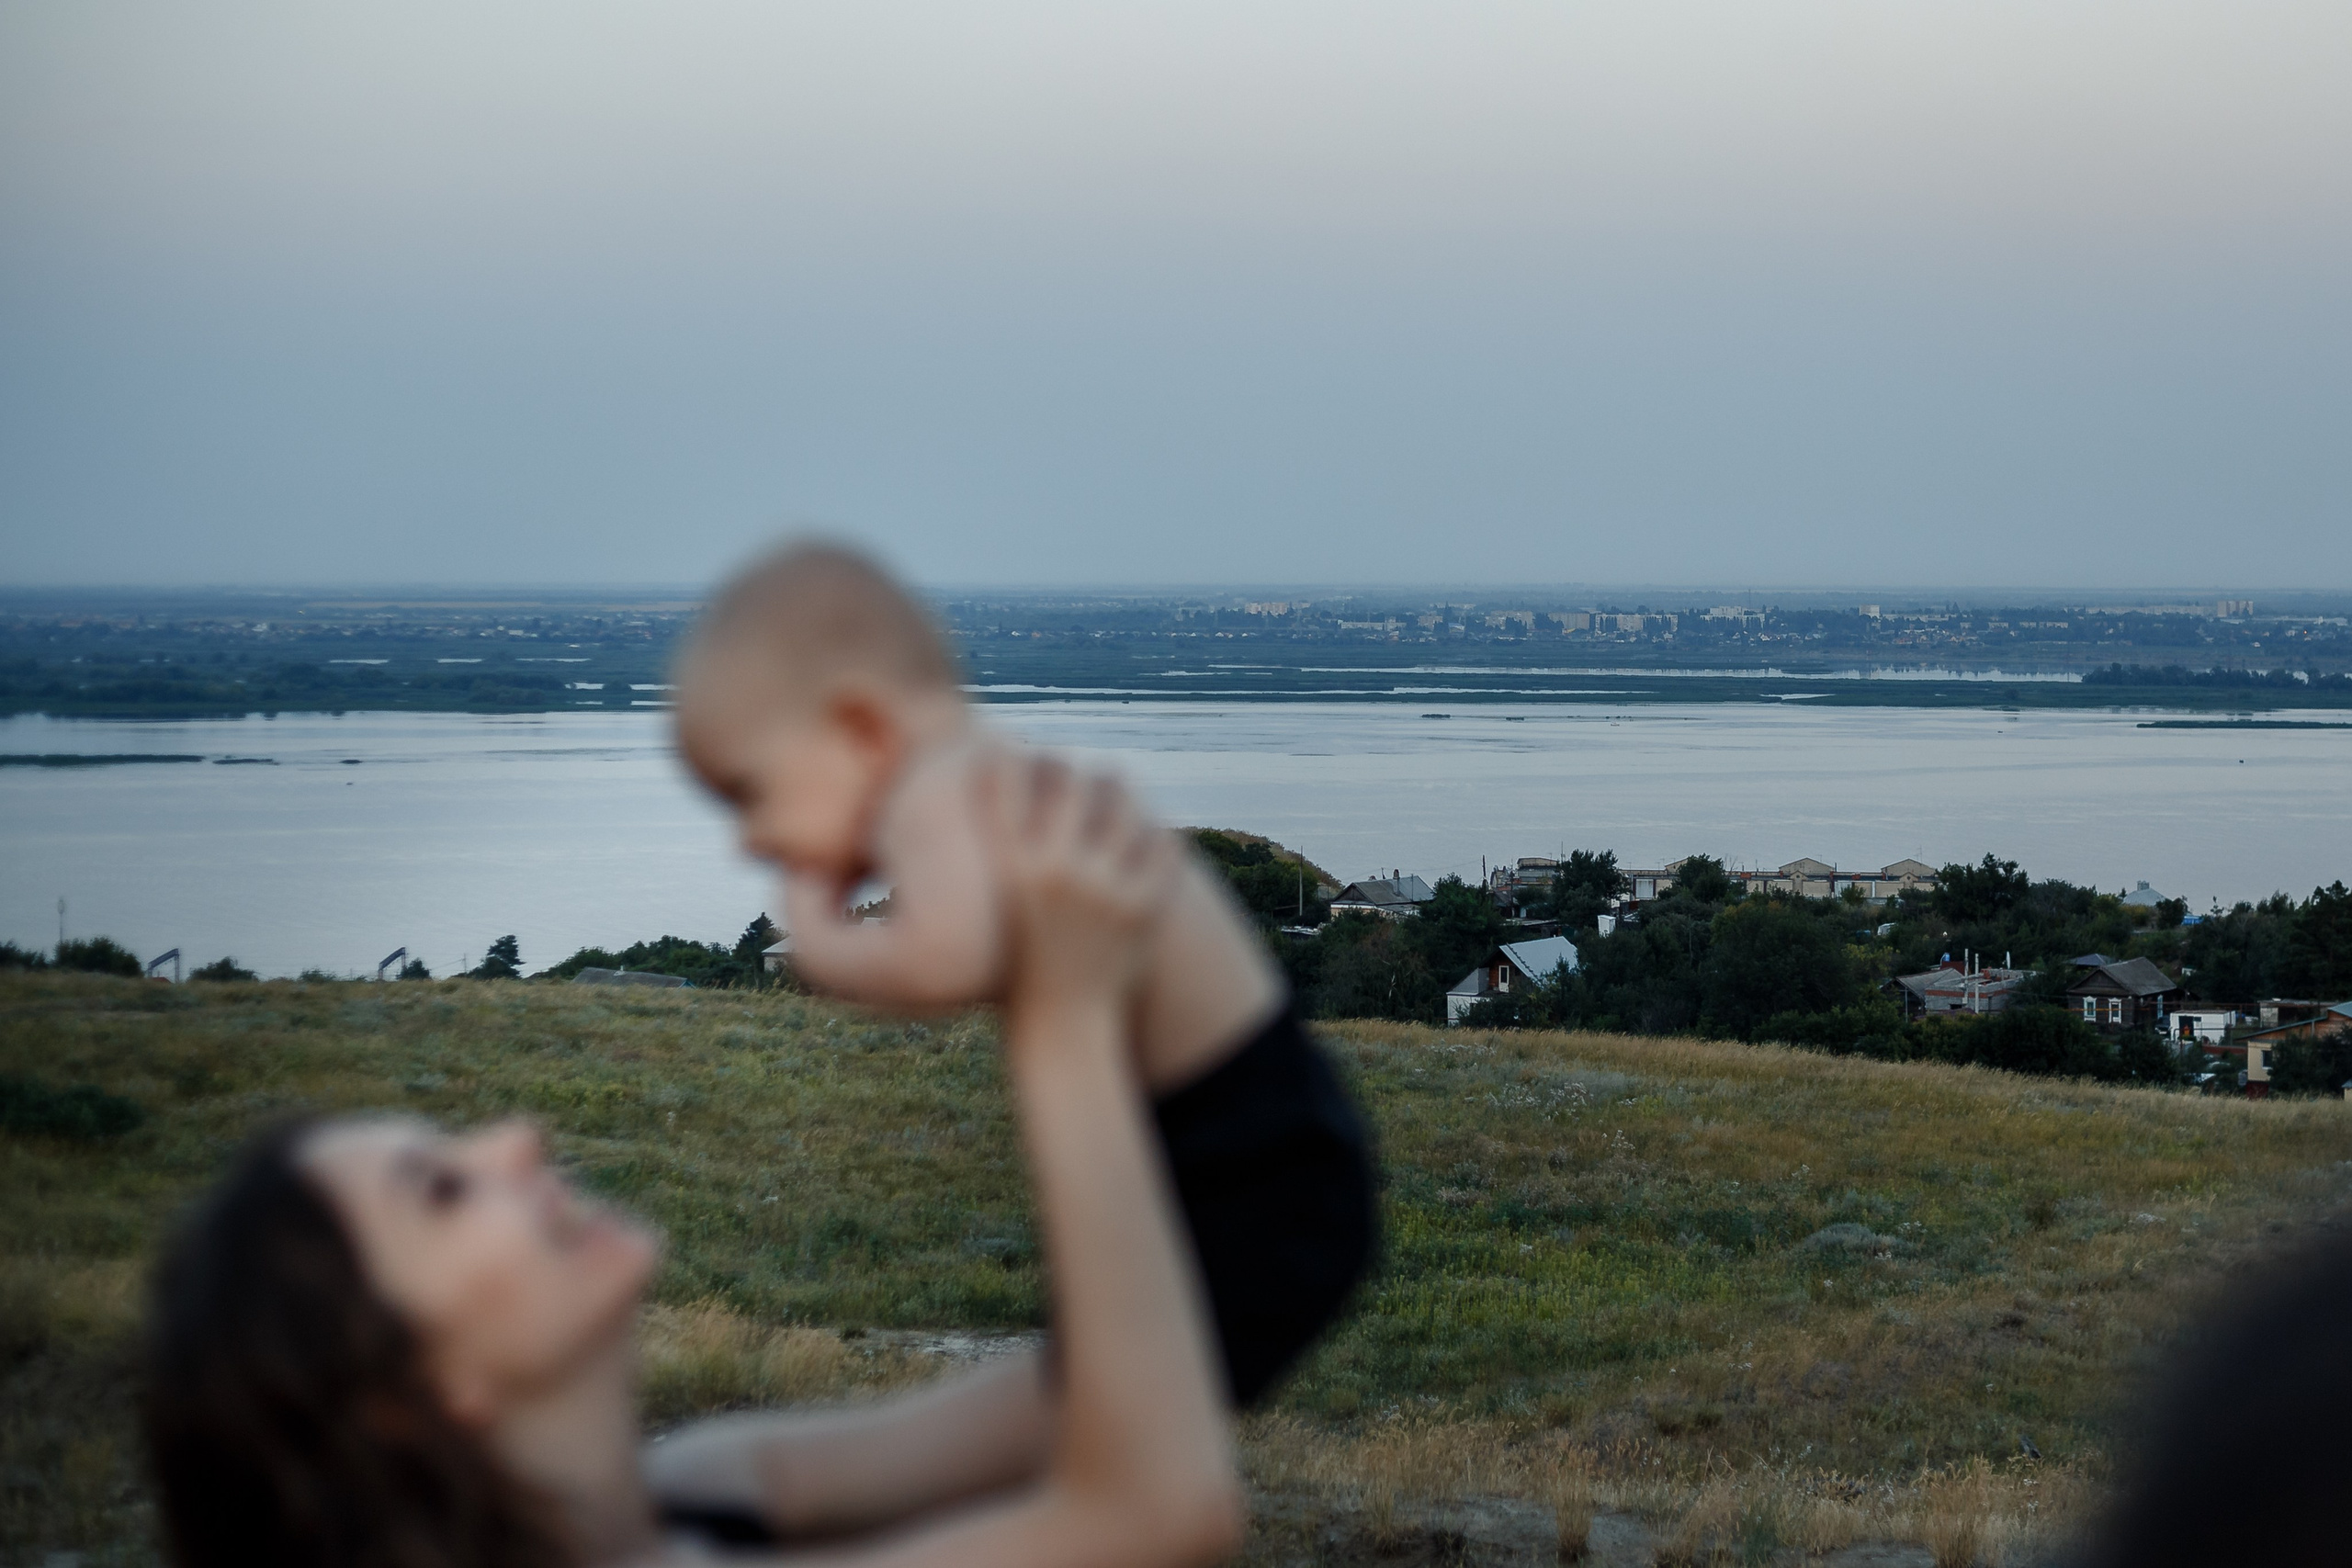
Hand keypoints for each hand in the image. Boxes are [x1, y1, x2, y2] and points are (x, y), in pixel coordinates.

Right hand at [980, 748, 1176, 1026]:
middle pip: (1074, 783)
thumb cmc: (1026, 946)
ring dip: (1120, 793)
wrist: (1063, 1017)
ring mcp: (1106, 891)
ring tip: (1116, 790)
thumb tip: (1010, 765)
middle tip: (1083, 773)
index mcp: (1015, 869)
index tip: (1026, 753)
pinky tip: (1146, 829)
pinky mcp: (1145, 908)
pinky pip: (1162, 841)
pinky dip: (1154, 829)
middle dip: (1077, 771)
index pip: (1014, 783)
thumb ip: (1008, 838)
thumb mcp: (1005, 893)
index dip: (1022, 758)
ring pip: (1123, 804)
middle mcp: (1058, 875)